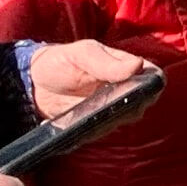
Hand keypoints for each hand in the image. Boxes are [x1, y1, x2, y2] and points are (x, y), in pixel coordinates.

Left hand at [25, 38, 149, 121]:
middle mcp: (125, 90)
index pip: (153, 77)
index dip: (152, 84)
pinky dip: (93, 128)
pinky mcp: (97, 126)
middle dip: (128, 104)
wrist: (33, 83)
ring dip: (109, 117)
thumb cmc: (60, 61)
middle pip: (142, 102)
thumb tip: (138, 66)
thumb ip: (107, 62)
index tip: (138, 89)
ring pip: (123, 119)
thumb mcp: (81, 55)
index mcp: (127, 67)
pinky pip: (103, 131)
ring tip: (88, 108)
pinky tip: (79, 119)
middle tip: (107, 100)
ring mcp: (112, 110)